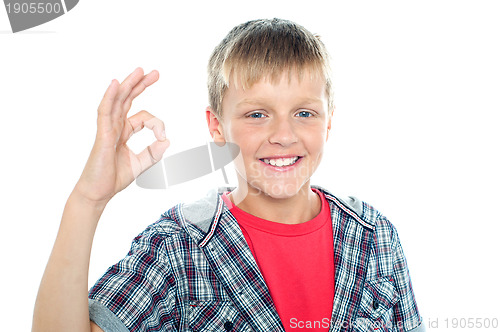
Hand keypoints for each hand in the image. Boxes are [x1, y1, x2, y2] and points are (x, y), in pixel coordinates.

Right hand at [74, 67, 169, 204]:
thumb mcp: (141, 164)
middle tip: (154, 72)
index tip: (163, 137)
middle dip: (140, 84)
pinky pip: (105, 112)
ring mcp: (107, 129)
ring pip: (117, 100)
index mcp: (123, 131)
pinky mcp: (102, 135)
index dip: (157, 124)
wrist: (98, 193)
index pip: (144, 117)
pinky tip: (116, 84)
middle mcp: (114, 126)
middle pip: (127, 99)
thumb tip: (167, 141)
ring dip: (128, 84)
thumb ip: (153, 152)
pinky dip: (110, 97)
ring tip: (139, 70)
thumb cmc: (113, 178)